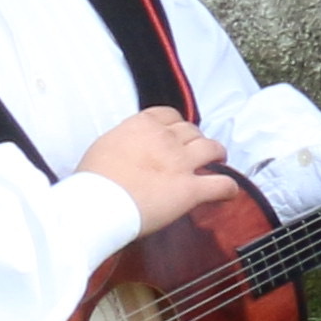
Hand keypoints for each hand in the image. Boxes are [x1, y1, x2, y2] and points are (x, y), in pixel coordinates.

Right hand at [81, 106, 234, 235]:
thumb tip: (130, 150)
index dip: (177, 125)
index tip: (176, 133)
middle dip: (195, 139)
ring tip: (218, 161)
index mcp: (141, 126)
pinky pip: (221, 185)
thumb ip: (125, 142)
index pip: (169, 115)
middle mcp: (165, 139)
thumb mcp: (104, 147)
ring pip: (212, 149)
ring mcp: (181, 163)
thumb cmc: (91, 182)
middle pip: (191, 131)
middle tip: (194, 151)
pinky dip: (228, 189)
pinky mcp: (191, 189)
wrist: (94, 205)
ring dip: (217, 154)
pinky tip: (228, 193)